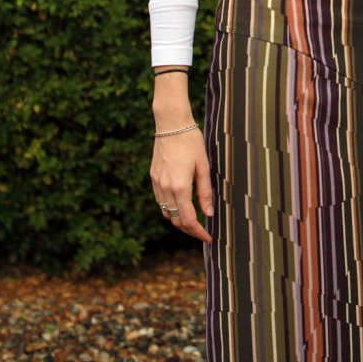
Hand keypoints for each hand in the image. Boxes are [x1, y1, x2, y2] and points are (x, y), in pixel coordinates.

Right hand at [150, 128, 213, 243]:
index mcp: (180, 186)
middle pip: (176, 220)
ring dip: (179, 220)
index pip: (188, 220)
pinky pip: (160, 201)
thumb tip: (208, 214)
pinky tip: (181, 204)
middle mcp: (165, 188)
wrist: (171, 124)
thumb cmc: (191, 141)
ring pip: (166, 212)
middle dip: (189, 230)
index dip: (198, 232)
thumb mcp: (203, 166)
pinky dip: (170, 208)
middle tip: (203, 232)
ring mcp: (157, 183)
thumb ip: (205, 192)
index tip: (208, 238)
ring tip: (193, 220)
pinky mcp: (153, 177)